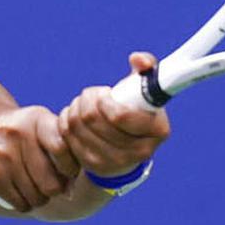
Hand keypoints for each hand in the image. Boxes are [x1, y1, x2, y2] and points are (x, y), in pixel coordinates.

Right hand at [0, 106, 80, 211]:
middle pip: (53, 182)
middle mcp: (21, 134)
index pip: (64, 148)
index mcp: (36, 118)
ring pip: (38, 197)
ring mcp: (6, 155)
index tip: (66, 171)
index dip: (70, 167)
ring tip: (29, 187)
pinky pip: (21, 203)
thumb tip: (71, 190)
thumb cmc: (7, 137)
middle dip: (53, 191)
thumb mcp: (29, 127)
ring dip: (37, 199)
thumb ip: (56, 148)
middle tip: (46, 185)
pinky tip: (16, 192)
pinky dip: (22, 203)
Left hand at [59, 52, 170, 178]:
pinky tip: (76, 117)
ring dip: (76, 108)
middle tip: (92, 96)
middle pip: (94, 119)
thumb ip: (146, 68)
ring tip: (84, 104)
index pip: (121, 115)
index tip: (104, 96)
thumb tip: (138, 59)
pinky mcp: (93, 166)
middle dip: (88, 100)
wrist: (127, 148)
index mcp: (158, 130)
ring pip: (77, 125)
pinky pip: (68, 136)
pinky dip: (67, 121)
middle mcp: (140, 152)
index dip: (106, 102)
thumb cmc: (136, 110)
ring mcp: (115, 162)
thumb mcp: (144, 88)